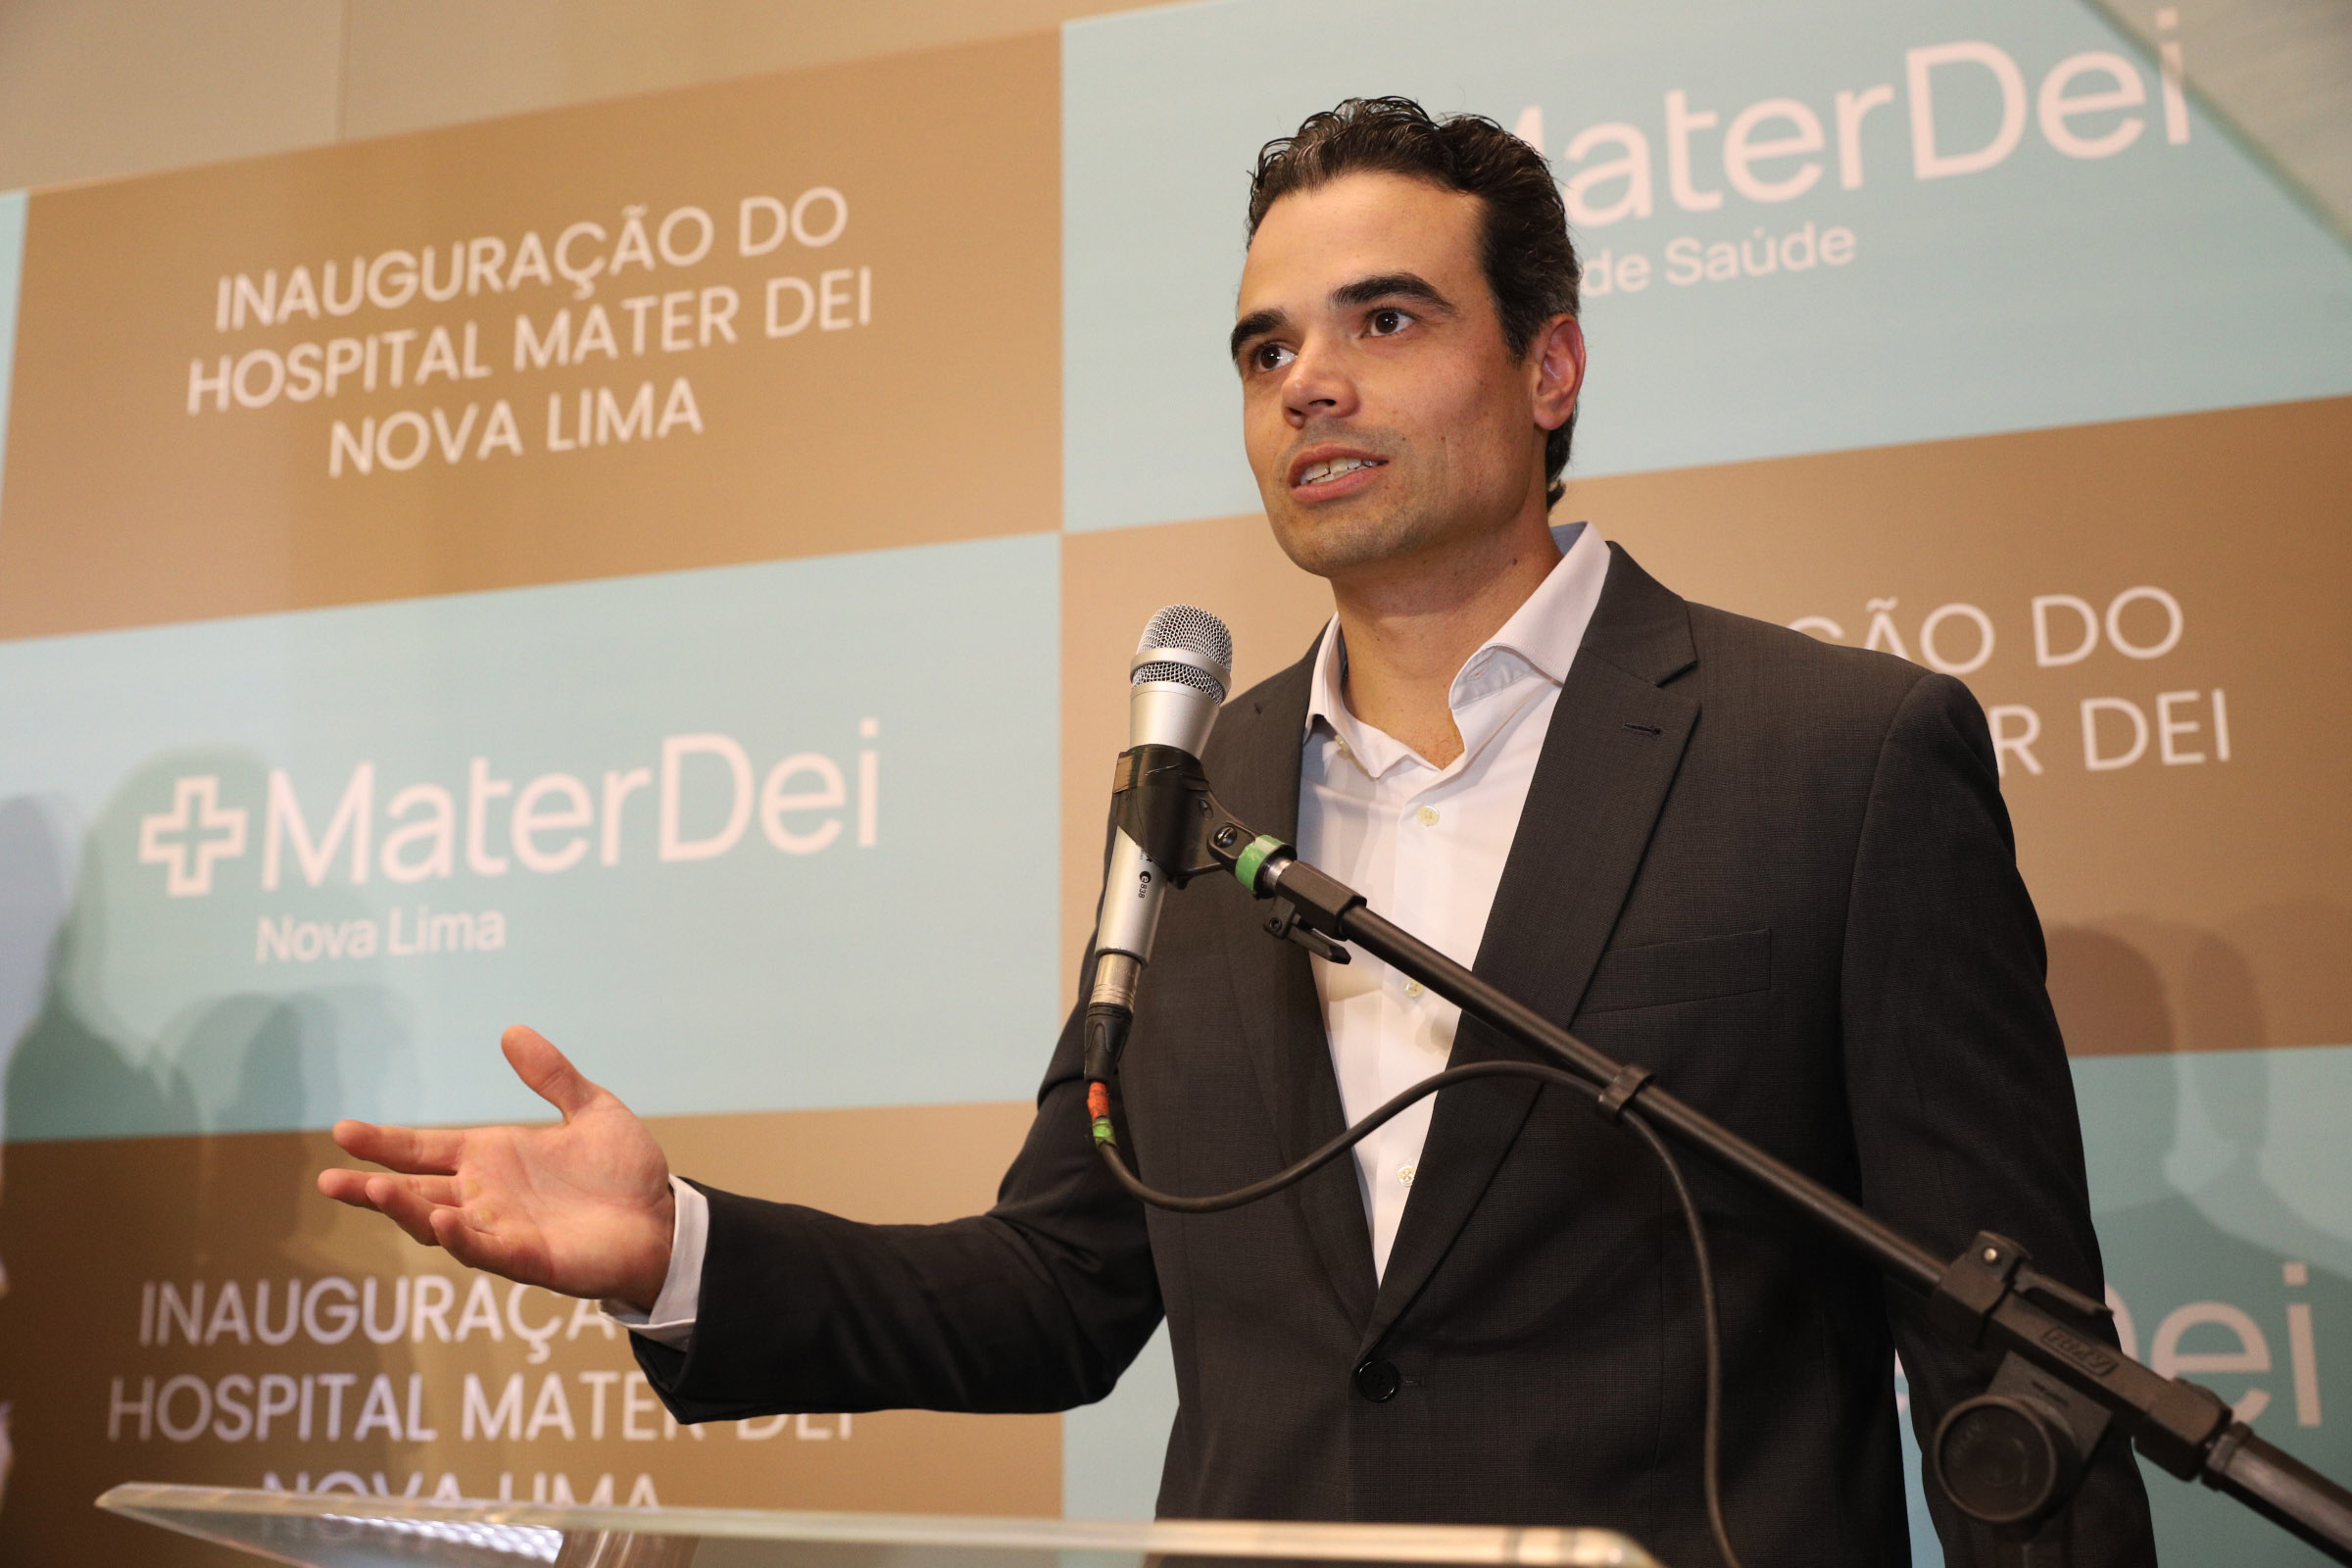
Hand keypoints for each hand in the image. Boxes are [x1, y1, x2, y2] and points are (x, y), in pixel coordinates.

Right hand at [317, 1025, 676, 1311]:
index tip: (343, 1131)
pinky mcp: (530, 1259)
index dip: (385, 1143)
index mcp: (492, 1159)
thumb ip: (553, 1076)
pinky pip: (487, 1251)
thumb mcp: (591, 1110)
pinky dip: (462, 1238)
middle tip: (328, 1180)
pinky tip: (442, 1220)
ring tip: (375, 1191)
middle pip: (415, 1194)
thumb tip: (511, 1031)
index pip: (424, 1151)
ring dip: (407, 1211)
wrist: (665, 1219)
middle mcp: (486, 1197)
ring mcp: (503, 1231)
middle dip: (372, 1189)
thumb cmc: (625, 1172)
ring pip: (440, 1225)